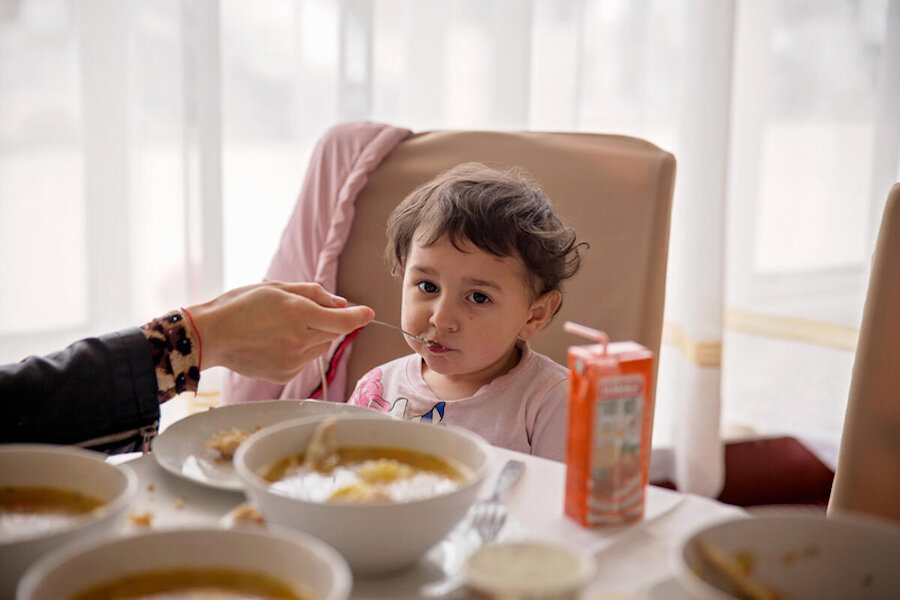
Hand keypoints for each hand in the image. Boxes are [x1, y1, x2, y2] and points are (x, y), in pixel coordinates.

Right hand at [186, 281, 373, 382]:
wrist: (210, 336)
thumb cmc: (240, 305)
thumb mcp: (277, 288)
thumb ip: (313, 293)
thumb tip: (341, 303)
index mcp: (299, 314)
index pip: (343, 321)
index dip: (359, 317)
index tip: (369, 313)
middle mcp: (300, 340)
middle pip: (332, 332)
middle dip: (325, 322)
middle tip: (299, 312)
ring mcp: (293, 361)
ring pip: (319, 347)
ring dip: (312, 337)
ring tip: (281, 328)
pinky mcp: (286, 374)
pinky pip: (304, 361)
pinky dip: (298, 351)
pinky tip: (274, 343)